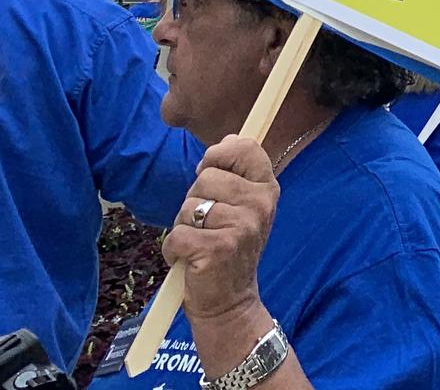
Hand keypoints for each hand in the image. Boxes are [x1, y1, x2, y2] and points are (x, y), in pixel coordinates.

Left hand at [165, 135, 278, 323]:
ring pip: (188, 206)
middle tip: (208, 226)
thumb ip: (235, 174)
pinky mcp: (217, 248)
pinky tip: (189, 260)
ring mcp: (241, 227)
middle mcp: (259, 204)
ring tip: (199, 244)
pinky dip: (173, 250)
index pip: (245, 148)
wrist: (228, 302)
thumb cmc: (227, 248)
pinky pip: (176, 234)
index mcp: (266, 189)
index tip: (213, 176)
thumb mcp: (242, 207)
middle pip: (206, 177)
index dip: (219, 156)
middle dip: (195, 201)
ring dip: (183, 227)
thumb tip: (227, 139)